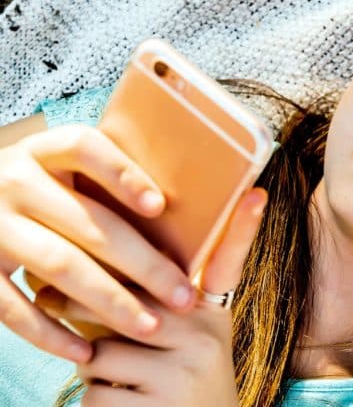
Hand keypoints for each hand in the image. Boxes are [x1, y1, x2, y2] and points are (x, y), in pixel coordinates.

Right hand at [0, 125, 196, 362]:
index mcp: (44, 152)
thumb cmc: (41, 193)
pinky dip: (50, 334)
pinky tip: (86, 354)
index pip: (84, 148)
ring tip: (150, 326)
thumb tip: (186, 209)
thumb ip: (105, 180)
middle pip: (89, 222)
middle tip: (185, 296)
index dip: (122, 174)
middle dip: (144, 265)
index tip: (160, 207)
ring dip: (110, 301)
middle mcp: (14, 181)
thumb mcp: (60, 172)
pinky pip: (13, 307)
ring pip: (60, 265)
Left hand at [35, 186, 267, 405]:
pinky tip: (127, 403)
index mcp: (211, 313)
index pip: (229, 263)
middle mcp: (206, 336)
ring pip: (100, 352)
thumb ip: (153, 302)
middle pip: (125, 303)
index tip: (258, 193)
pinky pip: (95, 392)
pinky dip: (97, 400)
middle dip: (82, 309)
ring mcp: (185, 372)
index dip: (243, 227)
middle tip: (58, 301)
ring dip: (93, 367)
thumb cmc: (177, 379)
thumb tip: (88, 269)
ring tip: (122, 376)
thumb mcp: (183, 339)